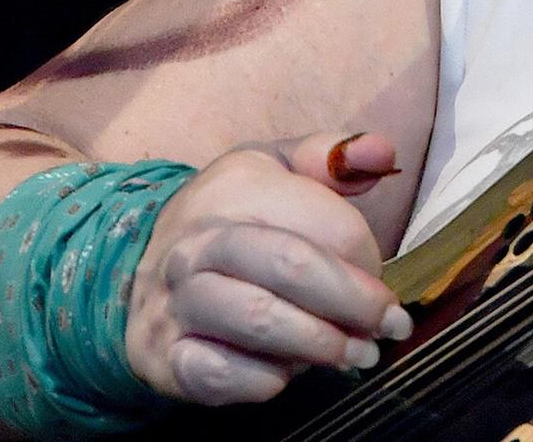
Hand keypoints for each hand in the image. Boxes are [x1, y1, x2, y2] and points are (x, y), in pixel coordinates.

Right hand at [125, 131, 412, 406]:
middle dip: (353, 303)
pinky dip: (261, 380)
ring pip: (256, 321)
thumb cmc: (234, 211)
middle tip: (389, 327)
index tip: (386, 280)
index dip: (366, 257)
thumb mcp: (278, 164)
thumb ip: (333, 156)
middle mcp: (200, 242)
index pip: (322, 222)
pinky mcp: (161, 356)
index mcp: (238, 187)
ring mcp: (175, 301)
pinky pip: (216, 374)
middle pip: (291, 268)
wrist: (143, 261)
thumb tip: (382, 153)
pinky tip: (289, 373)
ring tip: (356, 354)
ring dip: (318, 345)